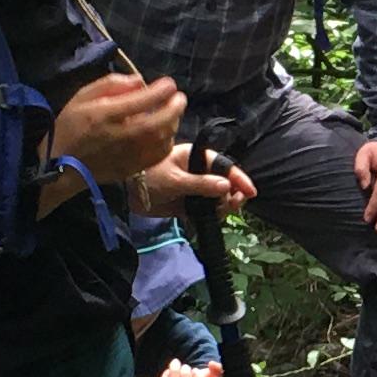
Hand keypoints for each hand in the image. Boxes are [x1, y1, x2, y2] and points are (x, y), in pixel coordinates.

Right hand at [48, 72, 188, 186]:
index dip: (160, 91)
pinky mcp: (131, 169)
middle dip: (175, 108)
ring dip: (173, 124)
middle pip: (158, 123)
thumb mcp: (82, 96)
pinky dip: (167, 142)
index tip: (169, 84)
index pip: (141, 101)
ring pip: (162, 140)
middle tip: (180, 98)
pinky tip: (166, 133)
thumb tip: (140, 81)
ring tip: (173, 113)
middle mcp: (119, 136)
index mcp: (105, 115)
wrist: (58, 164)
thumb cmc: (70, 126)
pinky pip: (157, 155)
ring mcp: (127, 155)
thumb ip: (111, 85)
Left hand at [128, 144, 254, 211]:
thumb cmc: (149, 175)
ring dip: (222, 207)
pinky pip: (206, 210)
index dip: (239, 178)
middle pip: (226, 184)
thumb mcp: (174, 180)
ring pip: (218, 199)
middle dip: (232, 195)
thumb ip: (200, 184)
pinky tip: (208, 218)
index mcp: (196, 158)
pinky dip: (211, 215)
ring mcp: (195, 189)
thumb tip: (226, 187)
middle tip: (231, 205)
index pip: (224, 166)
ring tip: (216, 212)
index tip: (250, 192)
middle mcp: (199, 172)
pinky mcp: (188, 204)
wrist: (126, 193)